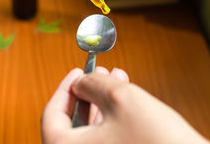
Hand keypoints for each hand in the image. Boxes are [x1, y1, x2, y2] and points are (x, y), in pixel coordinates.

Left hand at [41, 67, 209, 143]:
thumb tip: (81, 81)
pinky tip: (124, 98)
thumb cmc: (158, 140)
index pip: (52, 115)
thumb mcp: (119, 98)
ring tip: (114, 79)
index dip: (63, 88)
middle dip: (86, 92)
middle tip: (95, 74)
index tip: (76, 72)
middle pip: (71, 122)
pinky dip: (111, 116)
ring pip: (90, 129)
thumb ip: (92, 84)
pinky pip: (105, 138)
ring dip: (101, 101)